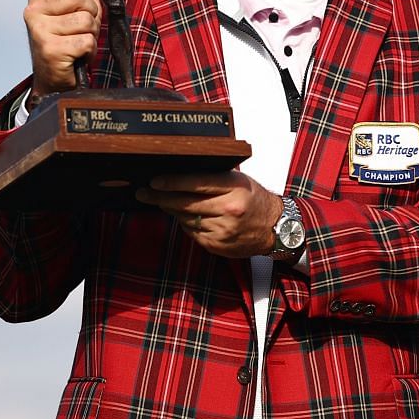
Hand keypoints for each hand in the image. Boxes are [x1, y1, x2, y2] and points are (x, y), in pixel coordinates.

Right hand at [23, 0, 100, 96]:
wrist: (54, 76)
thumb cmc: (68, 38)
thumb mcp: (77, 9)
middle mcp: (34, 10)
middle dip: (91, 12)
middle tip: (82, 26)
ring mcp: (39, 30)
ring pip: (85, 20)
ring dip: (91, 33)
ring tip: (79, 40)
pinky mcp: (50, 50)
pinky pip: (86, 41)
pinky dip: (89, 49)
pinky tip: (78, 53)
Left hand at [136, 171, 280, 258]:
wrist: (275, 228)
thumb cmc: (254, 199)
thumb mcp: (239, 180)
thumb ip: (213, 178)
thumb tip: (180, 173)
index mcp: (234, 188)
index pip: (197, 183)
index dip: (172, 182)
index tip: (154, 181)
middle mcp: (228, 210)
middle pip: (185, 203)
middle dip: (160, 198)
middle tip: (143, 193)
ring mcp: (222, 230)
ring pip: (185, 219)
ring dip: (172, 210)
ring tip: (163, 201)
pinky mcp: (217, 245)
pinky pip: (192, 232)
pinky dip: (186, 223)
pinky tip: (186, 216)